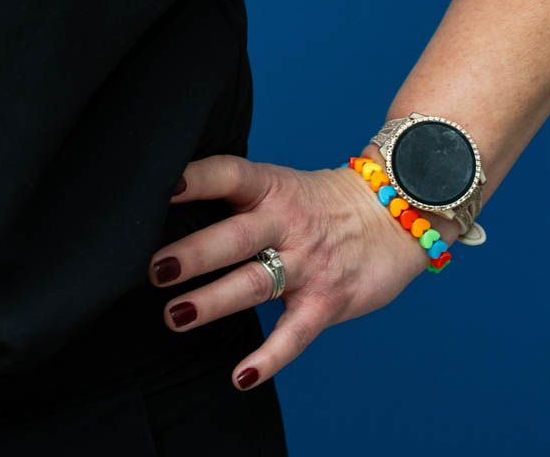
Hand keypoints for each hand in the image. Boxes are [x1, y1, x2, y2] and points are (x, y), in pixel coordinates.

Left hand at [147, 154, 444, 389]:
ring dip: (213, 301)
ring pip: (255, 283)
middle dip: (193, 254)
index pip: (228, 174)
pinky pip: (295, 334)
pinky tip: (241, 376)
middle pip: (235, 237)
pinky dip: (269, 358)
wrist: (395, 213)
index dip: (195, 179)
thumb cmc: (321, 202)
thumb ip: (238, 197)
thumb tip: (170, 205)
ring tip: (175, 316)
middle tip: (154, 269)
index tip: (159, 187)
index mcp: (270, 186)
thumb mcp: (280, 184)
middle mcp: (286, 223)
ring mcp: (308, 264)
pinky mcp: (327, 300)